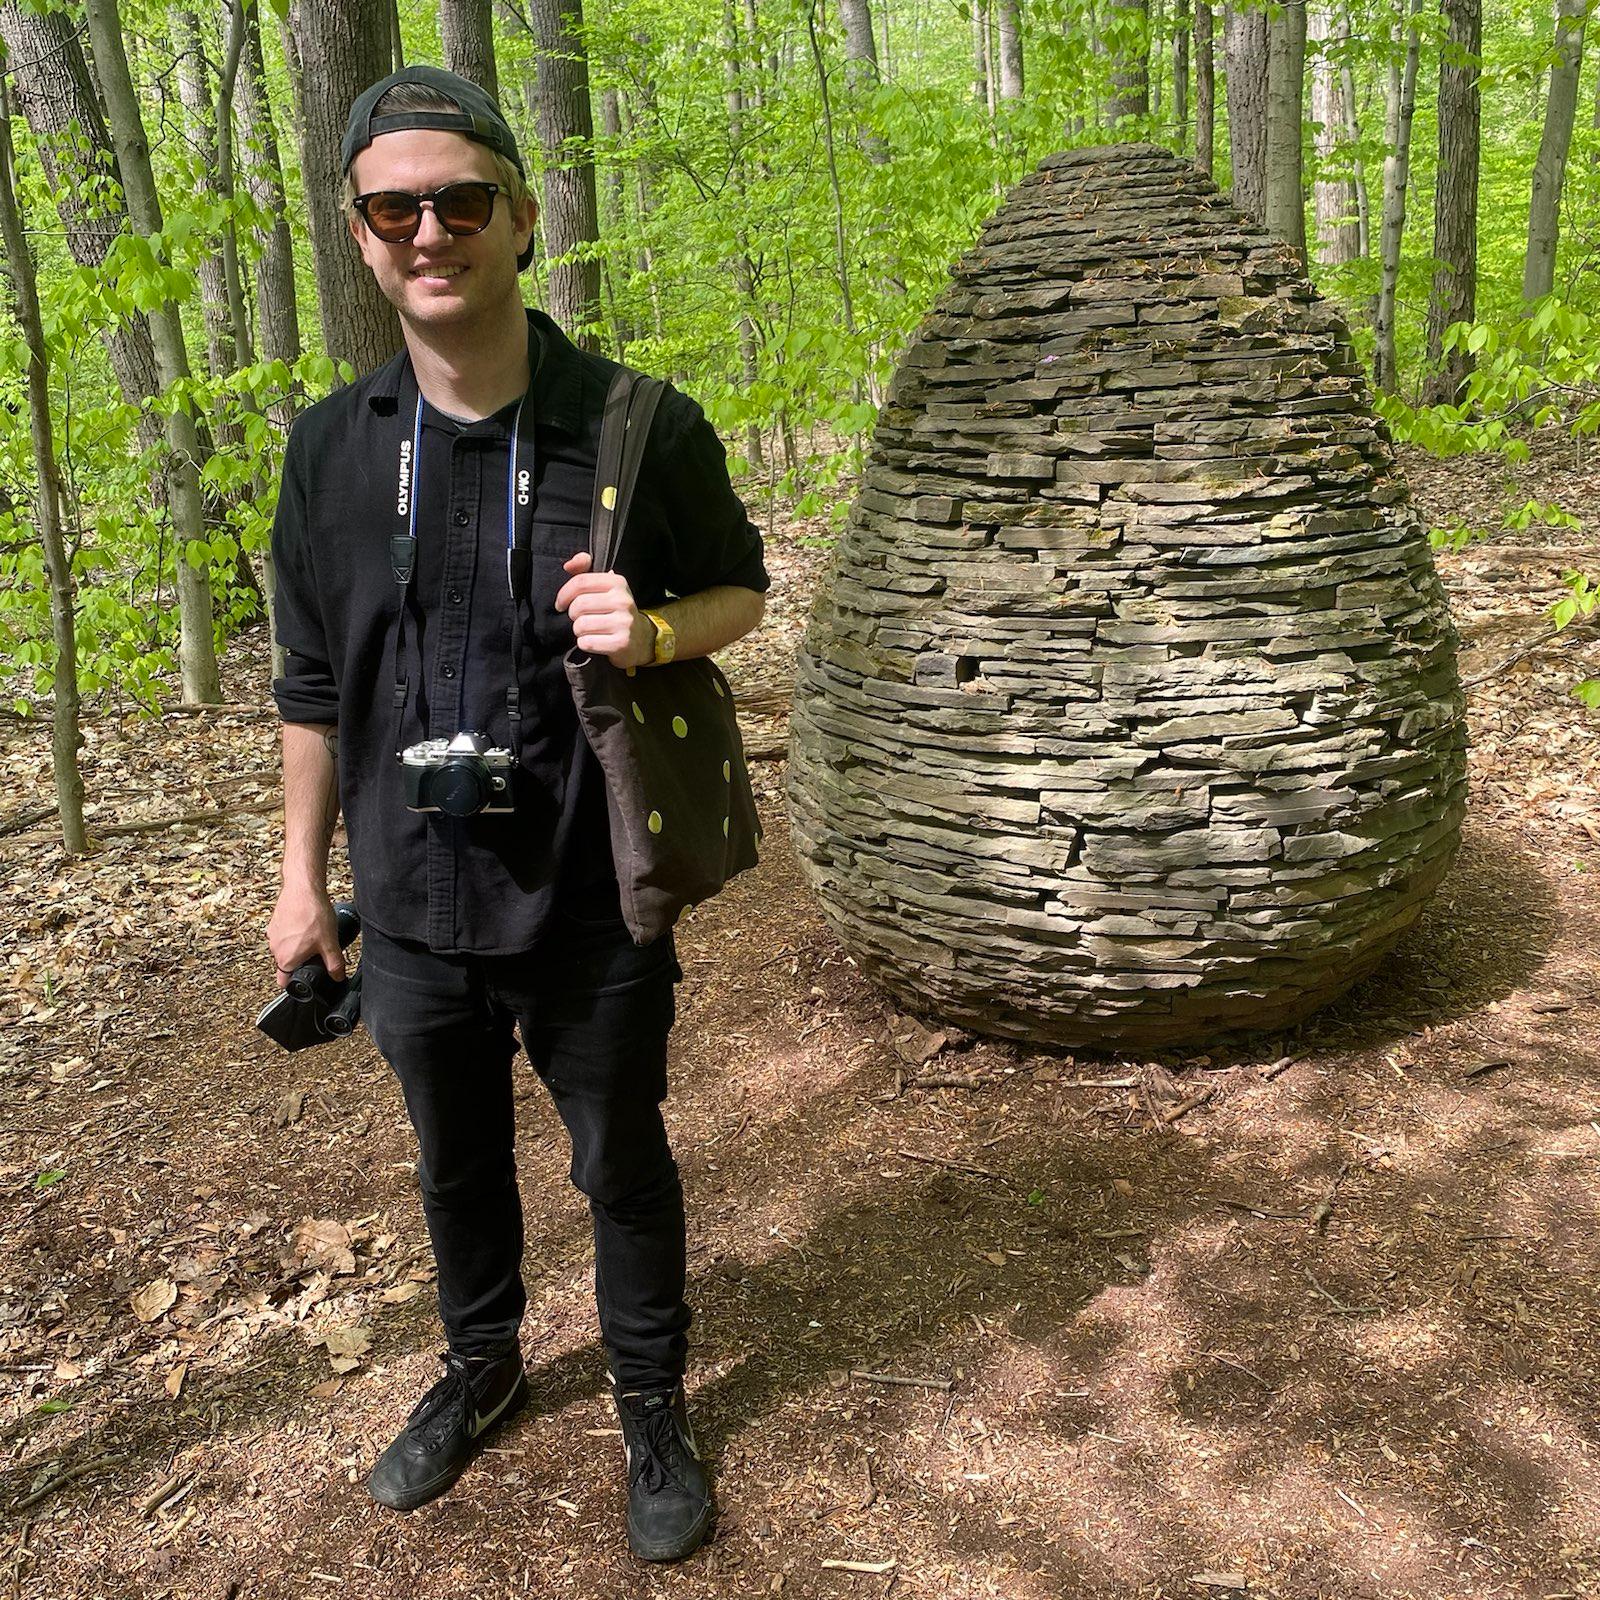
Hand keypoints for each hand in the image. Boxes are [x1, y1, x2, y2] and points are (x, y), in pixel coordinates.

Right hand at [268, 884, 345, 988]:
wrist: (303, 889)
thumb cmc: (313, 914)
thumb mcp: (330, 943)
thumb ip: (334, 964)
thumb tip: (337, 977)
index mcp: (286, 959)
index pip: (285, 982)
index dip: (297, 983)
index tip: (307, 978)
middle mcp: (275, 949)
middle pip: (288, 964)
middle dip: (302, 961)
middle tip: (317, 952)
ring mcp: (273, 935)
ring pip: (286, 949)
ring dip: (297, 947)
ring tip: (313, 936)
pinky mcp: (275, 923)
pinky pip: (284, 935)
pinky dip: (293, 934)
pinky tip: (307, 925)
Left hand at [556, 551, 653, 668]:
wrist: (640, 638)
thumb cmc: (615, 610)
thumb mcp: (604, 587)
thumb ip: (584, 572)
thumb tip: (568, 566)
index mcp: (617, 582)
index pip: (580, 582)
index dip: (564, 594)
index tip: (561, 604)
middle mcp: (623, 600)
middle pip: (579, 605)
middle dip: (572, 614)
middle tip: (578, 618)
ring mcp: (624, 622)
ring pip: (581, 625)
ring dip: (578, 630)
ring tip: (588, 630)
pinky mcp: (621, 643)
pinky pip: (587, 643)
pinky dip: (585, 643)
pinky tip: (595, 641)